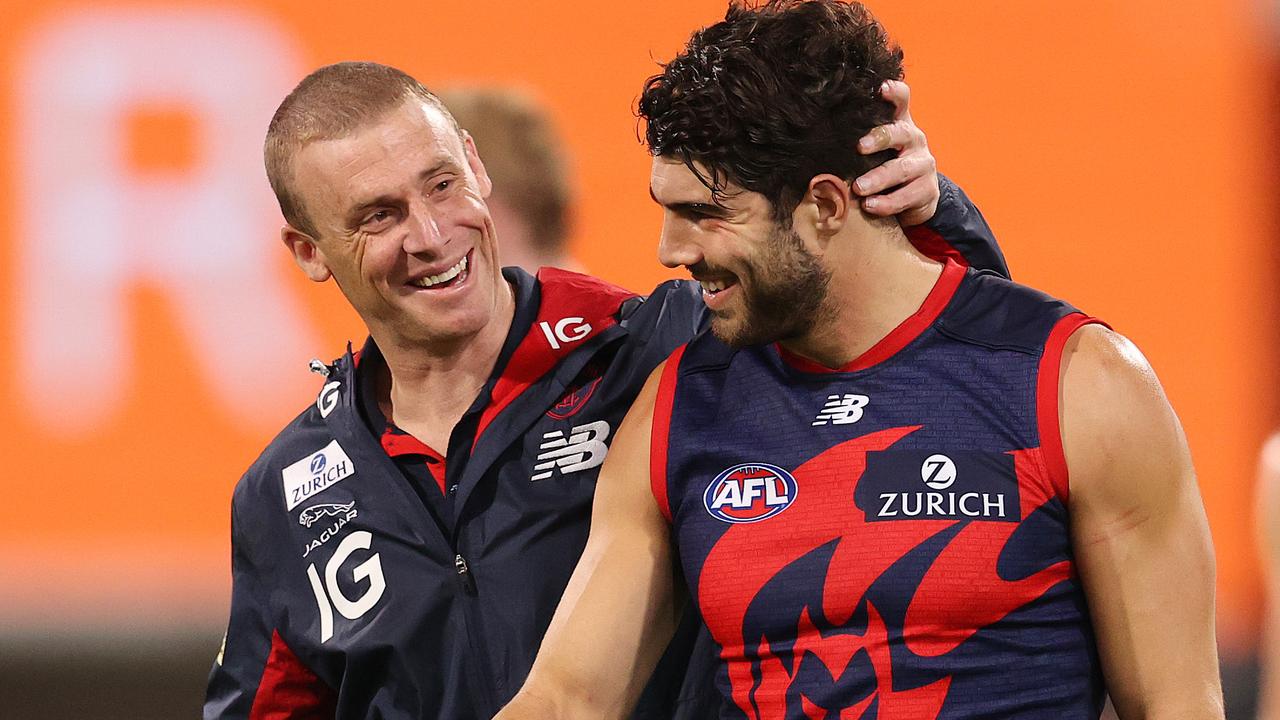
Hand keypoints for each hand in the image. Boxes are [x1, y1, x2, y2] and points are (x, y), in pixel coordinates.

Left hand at [853, 80, 938, 225]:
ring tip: (858, 187)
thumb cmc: (884, 166)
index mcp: (900, 124)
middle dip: (880, 138)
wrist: (915, 198)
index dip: (894, 92)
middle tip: (859, 147)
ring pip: (902, 168)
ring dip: (878, 178)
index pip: (902, 101)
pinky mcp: (927, 190)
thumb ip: (856, 137)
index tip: (881, 88)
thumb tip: (815, 130)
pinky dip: (887, 202)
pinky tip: (870, 206)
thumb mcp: (873, 149)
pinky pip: (907, 196)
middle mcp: (914, 140)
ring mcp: (923, 164)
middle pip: (900, 133)